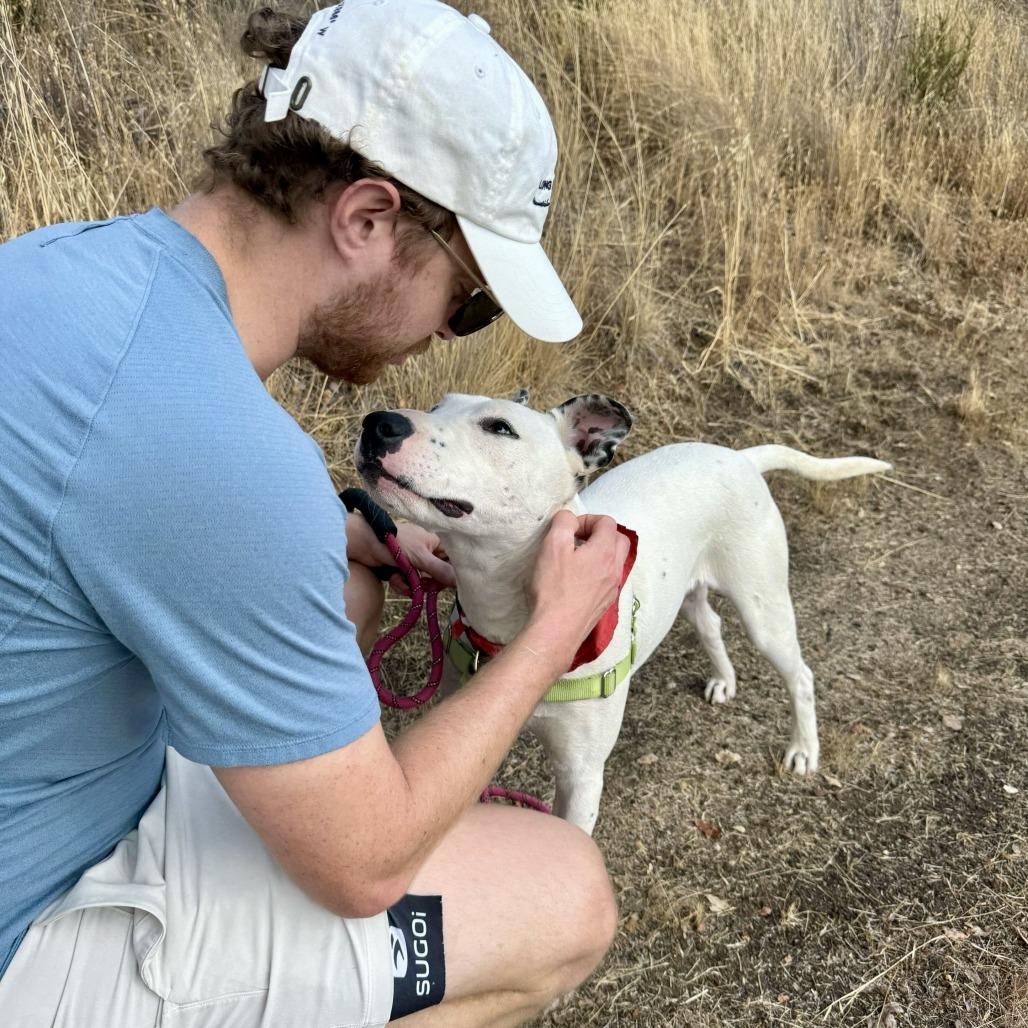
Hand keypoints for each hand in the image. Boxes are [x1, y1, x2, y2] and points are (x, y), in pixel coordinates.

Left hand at [346, 512, 454, 590]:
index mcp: (435, 542)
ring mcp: (412, 560)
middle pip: (436, 574)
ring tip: (403, 582)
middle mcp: (426, 551)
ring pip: (421, 581)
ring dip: (412, 585)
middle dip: (428, 583)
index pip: (452, 560)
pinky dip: (401, 583)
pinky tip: (393, 579)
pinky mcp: (400, 569)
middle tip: (423, 587)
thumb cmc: (395, 543)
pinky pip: (408, 582)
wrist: (365, 543)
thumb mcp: (421, 557)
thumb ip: (440, 570)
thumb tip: (459, 582)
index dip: (451, 574)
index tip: (446, 584)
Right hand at [525, 510, 630, 666]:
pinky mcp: (606, 603)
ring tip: (577, 559)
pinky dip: (599, 571)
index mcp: (605, 551)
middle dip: (600, 533)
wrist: (557, 629)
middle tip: (578, 540)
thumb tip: (568, 518)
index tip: (570, 529)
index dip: (588, 519)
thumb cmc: (554, 588)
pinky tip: (579, 580)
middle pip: (619, 540)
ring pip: (616, 560)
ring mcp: (612, 588)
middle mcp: (614, 568)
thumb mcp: (552, 546)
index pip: (607, 522)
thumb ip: (563, 523)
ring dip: (601, 552)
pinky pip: (610, 578)